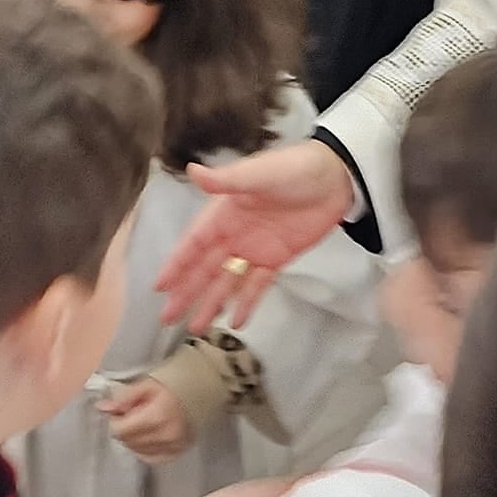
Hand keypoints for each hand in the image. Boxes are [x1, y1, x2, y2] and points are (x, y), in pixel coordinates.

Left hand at [101, 377, 193, 463]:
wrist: (203, 391)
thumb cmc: (173, 384)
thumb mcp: (147, 384)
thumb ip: (124, 397)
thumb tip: (102, 407)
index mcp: (155, 416)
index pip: (120, 430)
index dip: (116, 419)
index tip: (122, 410)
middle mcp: (164, 436)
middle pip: (127, 441)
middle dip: (125, 428)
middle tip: (134, 413)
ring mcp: (172, 447)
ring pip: (136, 450)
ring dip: (134, 438)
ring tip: (144, 422)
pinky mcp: (177, 453)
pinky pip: (150, 458)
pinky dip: (145, 448)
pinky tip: (150, 435)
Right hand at [155, 141, 353, 331]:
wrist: (336, 177)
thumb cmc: (295, 168)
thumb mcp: (259, 173)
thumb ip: (227, 179)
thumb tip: (192, 171)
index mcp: (225, 212)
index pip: (194, 243)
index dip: (177, 264)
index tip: (159, 286)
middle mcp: (235, 233)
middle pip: (205, 268)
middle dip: (186, 292)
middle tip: (167, 318)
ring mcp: (256, 248)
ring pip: (228, 281)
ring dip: (211, 303)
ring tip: (196, 328)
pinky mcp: (278, 258)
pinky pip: (257, 285)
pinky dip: (246, 302)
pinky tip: (235, 321)